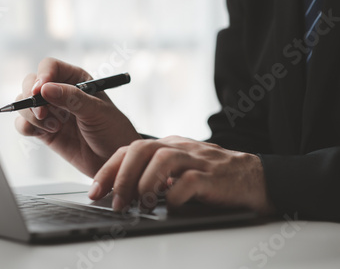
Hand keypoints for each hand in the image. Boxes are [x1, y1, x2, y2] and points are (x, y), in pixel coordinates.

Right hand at [15, 58, 141, 176]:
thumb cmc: (112, 130)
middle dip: (31, 97)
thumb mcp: (97, 111)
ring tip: (54, 128)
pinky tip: (47, 134)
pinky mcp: (43, 130)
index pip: (50, 67)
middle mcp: (59, 92)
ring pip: (23, 104)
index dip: (42, 76)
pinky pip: (23, 124)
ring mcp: (50, 111)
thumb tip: (45, 89)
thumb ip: (72, 98)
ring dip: (31, 115)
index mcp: (76, 79)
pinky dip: (28, 128)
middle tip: (42, 113)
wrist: (113, 160)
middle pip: (30, 83)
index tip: (40, 91)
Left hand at [88, 135, 275, 214]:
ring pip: (163, 159)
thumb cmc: (213, 178)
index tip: (95, 192)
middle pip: (142, 149)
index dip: (109, 169)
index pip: (130, 150)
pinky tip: (170, 205)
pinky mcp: (214, 175)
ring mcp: (197, 159)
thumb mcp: (179, 172)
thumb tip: (120, 194)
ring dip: (145, 184)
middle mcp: (180, 147)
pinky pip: (190, 180)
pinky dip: (175, 194)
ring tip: (140, 205)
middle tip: (115, 203)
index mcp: (168, 146)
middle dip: (122, 177)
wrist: (257, 178)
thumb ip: (154, 177)